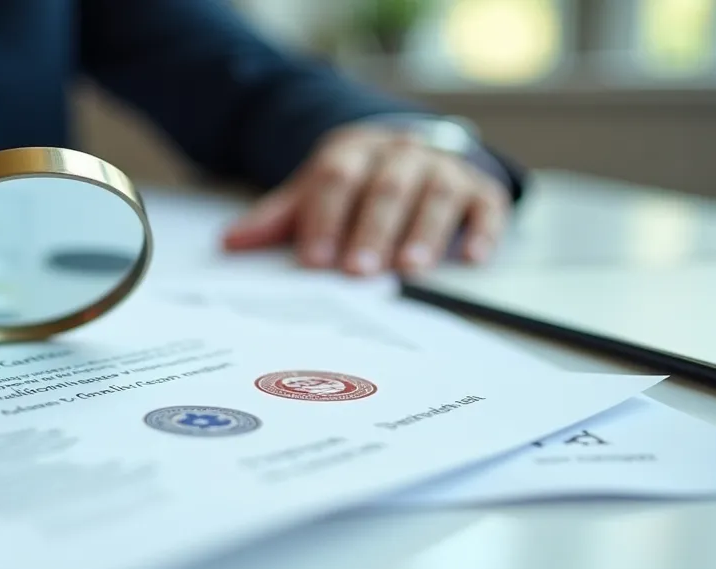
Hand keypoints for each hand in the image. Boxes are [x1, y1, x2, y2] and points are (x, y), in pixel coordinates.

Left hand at [221, 122, 510, 274]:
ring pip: (436, 195)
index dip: (325, 218)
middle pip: (386, 188)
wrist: (407, 151)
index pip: (337, 179)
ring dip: (425, 232)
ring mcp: (444, 169)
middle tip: (359, 270)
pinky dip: (483, 231)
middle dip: (372, 229)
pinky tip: (475, 257)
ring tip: (411, 268)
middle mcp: (402, 154)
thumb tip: (229, 244)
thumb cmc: (354, 184)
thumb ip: (276, 220)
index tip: (315, 259)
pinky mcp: (480, 190)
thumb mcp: (313, 193)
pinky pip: (486, 206)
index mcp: (355, 151)